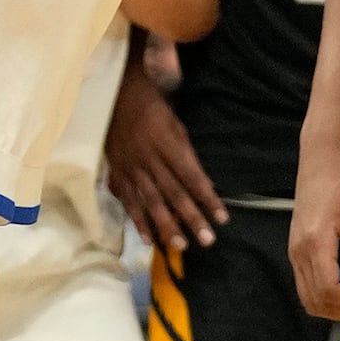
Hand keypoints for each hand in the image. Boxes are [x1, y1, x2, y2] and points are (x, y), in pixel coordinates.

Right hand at [106, 68, 226, 254]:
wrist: (117, 94)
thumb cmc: (153, 107)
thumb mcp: (176, 124)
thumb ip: (186, 154)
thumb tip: (202, 183)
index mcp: (167, 144)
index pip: (192, 176)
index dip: (207, 198)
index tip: (222, 217)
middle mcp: (149, 159)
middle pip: (173, 193)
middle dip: (191, 218)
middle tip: (207, 240)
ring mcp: (131, 168)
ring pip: (151, 201)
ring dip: (167, 225)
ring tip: (181, 245)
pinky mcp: (118, 173)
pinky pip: (128, 200)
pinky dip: (138, 220)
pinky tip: (149, 238)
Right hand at [289, 141, 339, 322]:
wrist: (323, 157)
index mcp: (315, 241)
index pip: (330, 290)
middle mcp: (299, 250)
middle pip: (316, 300)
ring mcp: (295, 250)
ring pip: (308, 297)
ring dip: (335, 307)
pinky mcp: (297, 248)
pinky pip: (306, 284)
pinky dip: (325, 296)